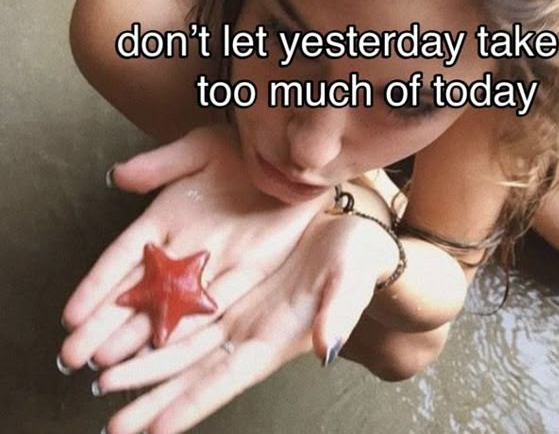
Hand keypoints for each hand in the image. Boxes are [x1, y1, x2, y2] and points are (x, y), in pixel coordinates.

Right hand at [59, 124, 330, 371]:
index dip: (97, 286)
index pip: (123, 257)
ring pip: (170, 305)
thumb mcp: (197, 149)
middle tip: (74, 357)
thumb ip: (159, 165)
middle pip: (138, 292)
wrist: (286, 159)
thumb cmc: (240, 150)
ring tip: (108, 363)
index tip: (70, 316)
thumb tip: (117, 176)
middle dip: (106, 324)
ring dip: (141, 334)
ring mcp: (212, 263)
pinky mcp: (246, 270)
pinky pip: (213, 302)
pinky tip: (165, 349)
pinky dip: (189, 325)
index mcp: (165, 219)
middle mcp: (183, 248)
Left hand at [93, 209, 396, 433]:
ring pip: (184, 347)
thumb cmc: (357, 262)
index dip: (190, 404)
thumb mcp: (351, 283)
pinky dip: (160, 330)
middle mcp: (250, 333)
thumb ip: (339, 314)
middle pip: (194, 372)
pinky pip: (190, 314)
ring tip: (106, 383)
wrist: (354, 238)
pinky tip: (135, 337)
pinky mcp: (233, 290)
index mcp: (276, 339)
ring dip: (146, 366)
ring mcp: (239, 313)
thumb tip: (327, 349)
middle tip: (112, 421)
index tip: (154, 430)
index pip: (225, 379)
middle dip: (153, 396)